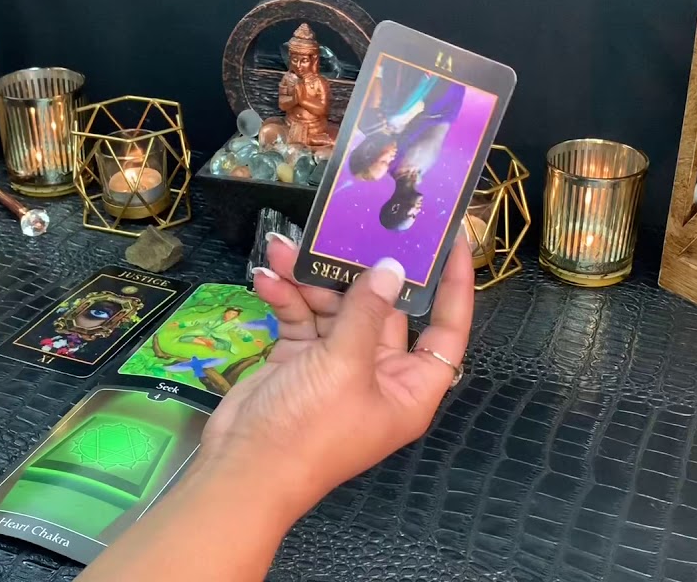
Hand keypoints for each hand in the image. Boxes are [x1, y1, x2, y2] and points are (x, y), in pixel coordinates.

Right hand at [202, 234, 473, 513]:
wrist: (242, 468)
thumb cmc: (310, 429)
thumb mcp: (345, 366)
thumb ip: (367, 312)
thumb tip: (390, 269)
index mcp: (409, 386)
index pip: (446, 329)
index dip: (454, 287)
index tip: (452, 241)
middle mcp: (378, 374)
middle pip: (382, 309)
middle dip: (359, 272)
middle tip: (347, 229)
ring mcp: (336, 367)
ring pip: (335, 309)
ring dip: (310, 280)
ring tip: (285, 248)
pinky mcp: (298, 361)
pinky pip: (300, 319)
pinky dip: (285, 298)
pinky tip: (267, 277)